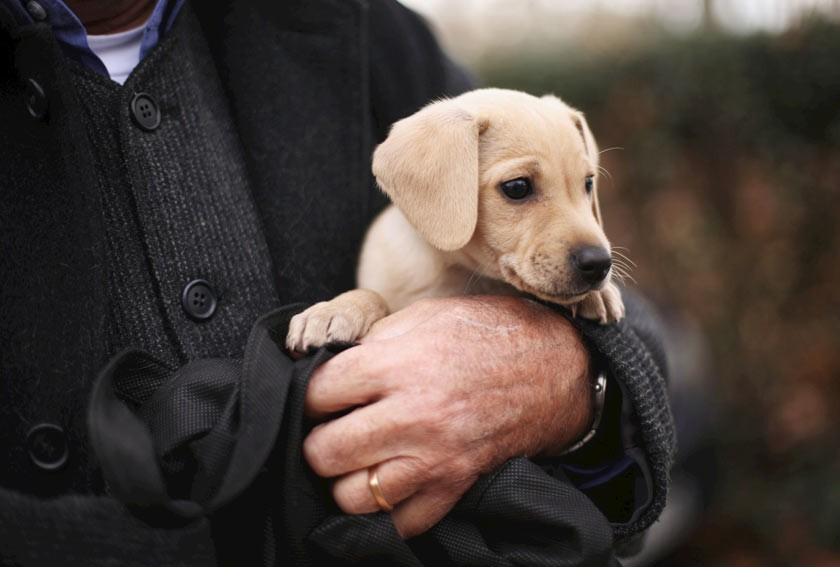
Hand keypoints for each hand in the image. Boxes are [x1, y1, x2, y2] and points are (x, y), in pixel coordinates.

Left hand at [303, 295, 593, 537]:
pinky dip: (387, 510)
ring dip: (347, 479)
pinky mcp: (455, 486)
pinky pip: (402, 522)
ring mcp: (435, 458)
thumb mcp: (426, 316)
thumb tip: (333, 367)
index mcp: (401, 366)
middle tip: (332, 429)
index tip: (321, 396)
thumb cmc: (488, 334)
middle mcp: (414, 416)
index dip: (310, 394)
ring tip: (358, 459)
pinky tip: (389, 483)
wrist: (556, 366)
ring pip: (354, 496)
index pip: (318, 394)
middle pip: (325, 451)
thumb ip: (374, 343)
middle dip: (319, 440)